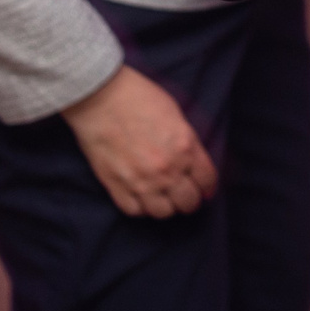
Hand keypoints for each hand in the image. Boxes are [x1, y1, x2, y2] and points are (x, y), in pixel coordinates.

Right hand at [61, 64, 219, 218]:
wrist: (101, 97)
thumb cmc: (140, 98)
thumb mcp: (176, 115)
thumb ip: (187, 143)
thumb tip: (194, 163)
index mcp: (185, 148)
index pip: (207, 180)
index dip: (207, 187)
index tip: (204, 189)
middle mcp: (167, 169)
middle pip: (188, 202)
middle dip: (189, 200)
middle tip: (183, 194)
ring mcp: (141, 181)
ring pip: (163, 212)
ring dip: (165, 206)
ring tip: (162, 197)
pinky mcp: (116, 186)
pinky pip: (135, 211)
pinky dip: (141, 207)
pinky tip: (141, 197)